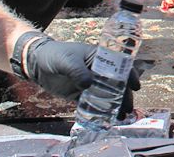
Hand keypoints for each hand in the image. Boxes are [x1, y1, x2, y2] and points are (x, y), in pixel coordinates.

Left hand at [25, 38, 140, 117]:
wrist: (37, 64)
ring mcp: (91, 83)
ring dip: (116, 106)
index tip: (136, 86)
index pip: (120, 65)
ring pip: (108, 95)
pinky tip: (106, 120)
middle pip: (117, 84)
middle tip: (127, 109)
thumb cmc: (55, 55)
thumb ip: (77, 71)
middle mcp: (99, 71)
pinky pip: (94, 104)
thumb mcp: (66, 60)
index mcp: (100, 58)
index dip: (130, 75)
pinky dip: (100, 112)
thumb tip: (89, 85)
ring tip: (121, 117)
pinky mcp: (81, 94)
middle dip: (125, 96)